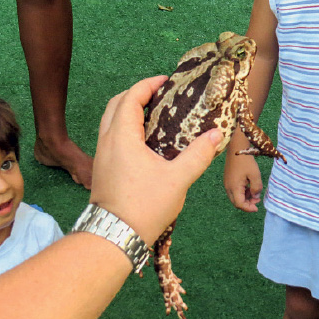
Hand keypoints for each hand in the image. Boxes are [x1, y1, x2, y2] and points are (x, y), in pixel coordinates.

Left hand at [89, 76, 222, 244]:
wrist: (113, 238)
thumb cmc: (144, 207)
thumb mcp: (178, 179)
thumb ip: (199, 154)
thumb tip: (217, 134)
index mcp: (122, 137)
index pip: (130, 98)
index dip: (147, 85)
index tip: (165, 80)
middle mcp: (107, 142)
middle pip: (115, 105)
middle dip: (136, 94)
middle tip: (159, 94)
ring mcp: (101, 156)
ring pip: (110, 121)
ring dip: (129, 111)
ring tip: (155, 114)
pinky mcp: (102, 169)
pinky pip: (111, 137)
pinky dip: (126, 127)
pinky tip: (146, 141)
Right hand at [223, 151, 263, 211]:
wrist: (236, 147)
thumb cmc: (246, 160)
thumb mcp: (255, 174)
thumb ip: (256, 187)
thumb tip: (255, 196)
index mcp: (233, 187)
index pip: (240, 204)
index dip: (248, 208)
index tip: (257, 208)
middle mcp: (228, 187)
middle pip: (236, 202)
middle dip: (247, 204)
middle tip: (257, 201)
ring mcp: (227, 183)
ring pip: (235, 197)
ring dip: (245, 198)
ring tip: (255, 193)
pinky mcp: (228, 179)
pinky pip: (234, 190)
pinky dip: (242, 192)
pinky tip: (249, 187)